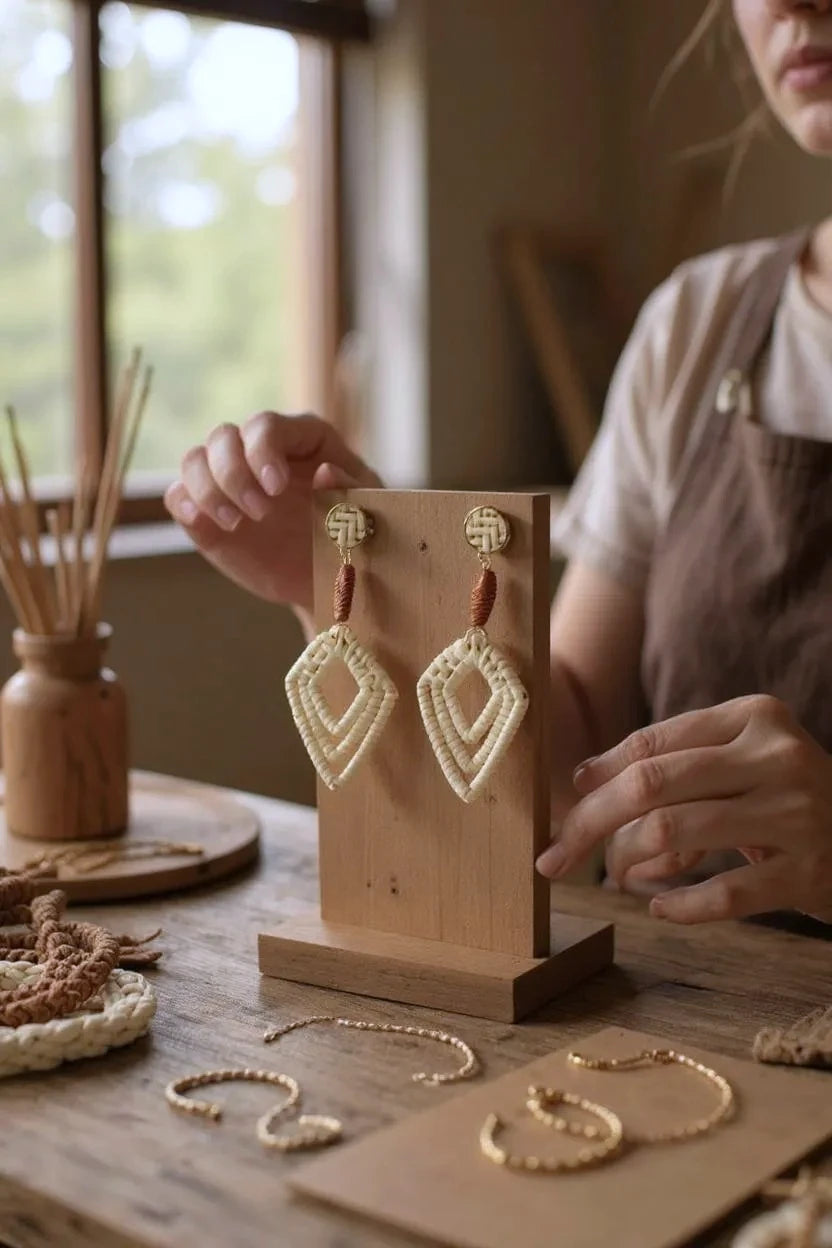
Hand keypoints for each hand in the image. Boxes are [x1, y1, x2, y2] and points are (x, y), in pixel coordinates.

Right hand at [164, 412, 380, 613]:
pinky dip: (184, 505)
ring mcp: (230, 481)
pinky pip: (179, 496)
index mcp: (303, 439)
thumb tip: (323, 472)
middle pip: (223, 437)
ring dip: (207, 490)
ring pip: (194, 460)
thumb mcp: (367, 513)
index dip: (263, 451)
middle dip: (234, 474)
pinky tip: (203, 523)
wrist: (332, 578)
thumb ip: (350, 490)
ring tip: (236, 523)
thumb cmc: (357, 536)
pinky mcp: (208, 512)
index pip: (267, 425)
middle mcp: (259, 451)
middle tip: (260, 512)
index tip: (276, 487)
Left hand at [536, 695, 831, 923]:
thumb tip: (587, 782)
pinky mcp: (809, 871)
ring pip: (676, 831)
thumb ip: (679, 765)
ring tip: (619, 877)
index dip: (599, 774)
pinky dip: (681, 904)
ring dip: (628, 861)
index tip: (568, 803)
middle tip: (555, 857)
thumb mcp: (747, 762)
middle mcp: (776, 756)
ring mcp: (795, 814)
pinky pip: (724, 893)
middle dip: (590, 822)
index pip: (652, 743)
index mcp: (754, 717)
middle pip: (651, 783)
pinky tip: (661, 906)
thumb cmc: (792, 799)